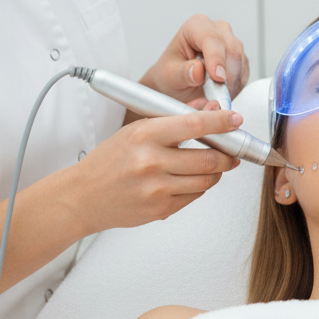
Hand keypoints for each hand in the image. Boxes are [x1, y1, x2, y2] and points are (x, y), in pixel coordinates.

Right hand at [69, 104, 243, 233]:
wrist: (83, 197)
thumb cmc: (110, 160)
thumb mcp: (137, 129)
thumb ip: (174, 118)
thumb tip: (208, 109)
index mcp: (146, 135)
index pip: (194, 124)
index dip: (221, 121)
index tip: (236, 119)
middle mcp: (152, 162)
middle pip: (209, 158)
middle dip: (229, 153)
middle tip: (233, 148)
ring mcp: (156, 189)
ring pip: (207, 180)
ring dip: (218, 171)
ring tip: (216, 163)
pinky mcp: (160, 210)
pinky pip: (195, 196)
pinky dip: (201, 186)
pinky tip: (193, 178)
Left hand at [140, 15, 249, 106]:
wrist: (176, 84)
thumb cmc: (170, 75)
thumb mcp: (169, 76)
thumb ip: (182, 73)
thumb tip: (198, 70)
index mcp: (196, 26)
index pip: (212, 38)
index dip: (216, 59)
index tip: (218, 79)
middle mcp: (216, 30)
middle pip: (232, 48)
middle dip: (227, 74)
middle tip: (218, 95)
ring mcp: (230, 42)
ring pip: (241, 60)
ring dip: (232, 82)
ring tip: (215, 96)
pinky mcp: (239, 58)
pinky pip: (244, 72)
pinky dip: (236, 86)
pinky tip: (222, 93)